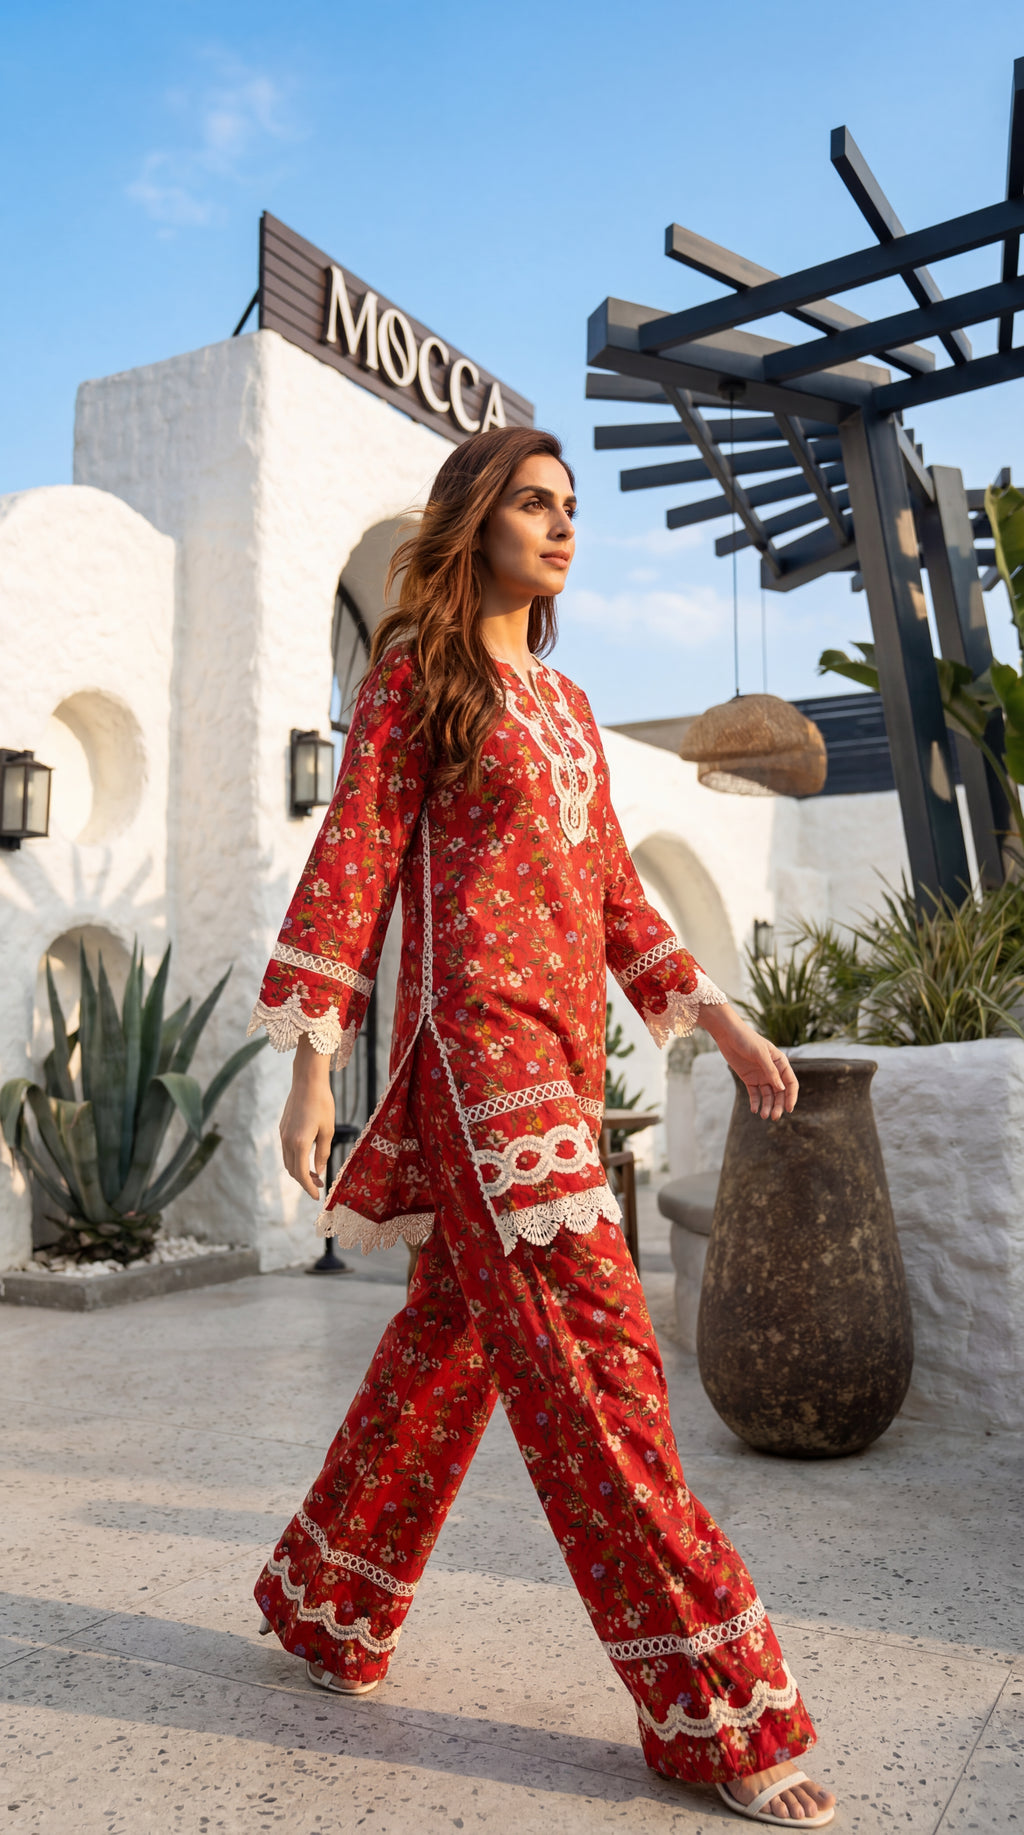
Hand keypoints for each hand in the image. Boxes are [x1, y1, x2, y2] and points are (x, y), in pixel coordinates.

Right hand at [279, 1034, 335, 1197]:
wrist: (307, 1081)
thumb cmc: (322, 1103)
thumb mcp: (328, 1130)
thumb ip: (322, 1152)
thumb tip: (319, 1170)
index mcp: (299, 1143)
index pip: (301, 1174)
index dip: (308, 1187)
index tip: (316, 1196)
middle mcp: (287, 1140)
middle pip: (292, 1170)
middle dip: (304, 1181)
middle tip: (319, 1185)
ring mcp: (282, 1134)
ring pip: (287, 1161)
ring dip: (299, 1170)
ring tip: (315, 1173)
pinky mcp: (282, 1127)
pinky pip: (286, 1150)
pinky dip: (295, 1159)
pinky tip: (307, 1157)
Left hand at [698, 1003, 797, 1120]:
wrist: (727, 1034)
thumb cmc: (746, 1039)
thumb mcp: (760, 1053)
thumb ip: (770, 1071)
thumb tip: (781, 1088)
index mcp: (780, 1063)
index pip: (790, 1083)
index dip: (791, 1096)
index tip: (790, 1109)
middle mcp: (773, 1071)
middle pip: (780, 1092)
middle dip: (778, 1105)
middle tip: (774, 1117)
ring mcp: (761, 1076)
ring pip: (768, 1095)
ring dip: (767, 1106)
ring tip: (763, 1115)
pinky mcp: (749, 1079)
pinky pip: (755, 1094)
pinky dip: (756, 1102)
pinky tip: (754, 1109)